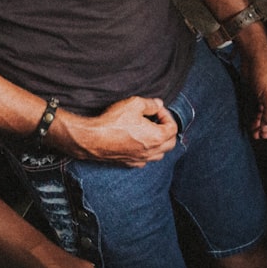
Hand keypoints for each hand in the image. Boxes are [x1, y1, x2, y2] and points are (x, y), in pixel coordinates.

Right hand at [53, 97, 178, 166]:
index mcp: (157, 137)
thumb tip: (158, 104)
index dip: (167, 115)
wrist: (93, 139)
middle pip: (170, 143)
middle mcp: (152, 151)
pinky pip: (145, 160)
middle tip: (157, 120)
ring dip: (159, 143)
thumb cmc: (113, 122)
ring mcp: (141, 159)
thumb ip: (150, 104)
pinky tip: (138, 143)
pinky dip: (147, 152)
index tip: (156, 109)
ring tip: (149, 131)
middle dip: (167, 130)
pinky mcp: (130, 164)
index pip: (173, 128)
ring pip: (159, 154)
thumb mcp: (134, 104)